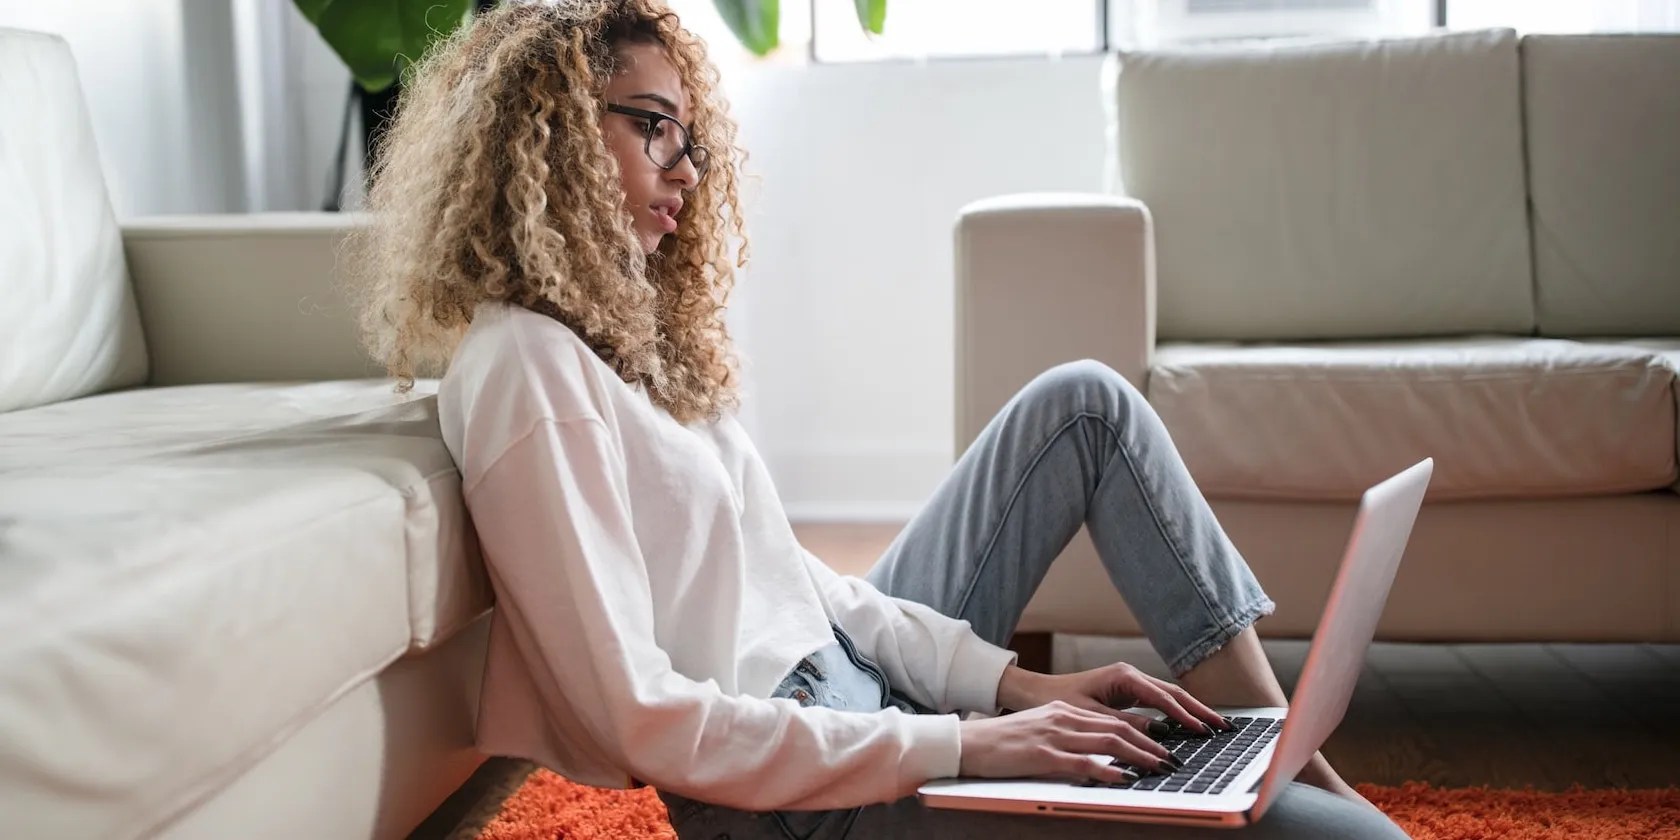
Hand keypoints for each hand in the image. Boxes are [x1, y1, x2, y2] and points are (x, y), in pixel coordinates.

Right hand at [958, 701, 1178, 783]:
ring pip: (1108, 742)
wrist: (968, 743)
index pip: (1112, 720)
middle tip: (1172, 760)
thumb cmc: (1001, 742)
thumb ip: (1067, 736)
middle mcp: (1063, 718)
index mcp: (1064, 711)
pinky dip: (1108, 770)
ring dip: (1139, 756)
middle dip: (1150, 745)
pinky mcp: (1042, 755)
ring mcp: (1054, 736)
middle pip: (1117, 729)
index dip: (1142, 733)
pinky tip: (1124, 778)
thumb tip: (1097, 753)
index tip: (1162, 746)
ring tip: (1159, 768)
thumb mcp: (1039, 731)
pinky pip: (1083, 762)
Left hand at [996, 663, 1229, 735]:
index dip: (1184, 716)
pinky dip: (1176, 712)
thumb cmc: (1059, 701)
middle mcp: (1131, 675)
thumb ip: (1125, 724)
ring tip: (1215, 726)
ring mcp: (1131, 682)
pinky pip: (1159, 702)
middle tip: (1223, 727)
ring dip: (1191, 711)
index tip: (1203, 730)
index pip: (1163, 698)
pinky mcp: (1128, 691)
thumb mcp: (1092, 716)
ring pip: (1169, 696)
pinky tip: (1190, 725)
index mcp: (1124, 676)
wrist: (1038, 692)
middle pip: (1174, 693)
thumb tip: (1159, 734)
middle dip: (1199, 710)